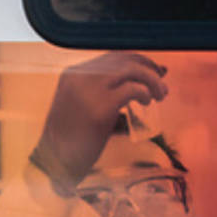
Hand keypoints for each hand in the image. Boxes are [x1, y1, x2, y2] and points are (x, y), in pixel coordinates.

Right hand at [31, 52, 166, 190]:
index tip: (155, 72)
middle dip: (149, 68)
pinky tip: (146, 102)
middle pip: (124, 60)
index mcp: (74, 74)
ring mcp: (90, 90)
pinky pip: (132, 89)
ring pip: (131, 70)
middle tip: (162, 85)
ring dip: (152, 80)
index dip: (138, 60)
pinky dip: (145, 92)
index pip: (112, 57)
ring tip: (160, 94)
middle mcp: (81, 76)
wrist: (55, 160)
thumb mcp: (83, 106)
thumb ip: (106, 92)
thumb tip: (134, 86)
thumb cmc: (73, 137)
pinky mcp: (101, 107)